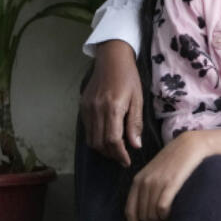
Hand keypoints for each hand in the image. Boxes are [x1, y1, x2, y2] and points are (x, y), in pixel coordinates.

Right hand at [79, 40, 142, 166]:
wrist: (111, 59)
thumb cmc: (129, 78)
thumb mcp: (138, 99)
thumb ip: (135, 123)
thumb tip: (135, 145)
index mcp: (112, 108)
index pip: (113, 140)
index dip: (120, 154)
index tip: (127, 161)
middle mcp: (96, 110)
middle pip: (99, 143)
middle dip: (111, 154)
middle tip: (122, 157)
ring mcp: (86, 108)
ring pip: (91, 139)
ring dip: (102, 148)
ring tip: (115, 150)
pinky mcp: (82, 107)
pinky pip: (87, 129)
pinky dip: (96, 138)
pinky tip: (106, 136)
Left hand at [123, 131, 210, 220]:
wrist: (193, 145)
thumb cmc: (178, 161)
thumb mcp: (157, 172)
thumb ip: (149, 187)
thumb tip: (147, 212)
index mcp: (138, 180)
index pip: (130, 211)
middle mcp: (144, 182)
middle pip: (142, 216)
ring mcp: (156, 182)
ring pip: (152, 215)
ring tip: (171, 220)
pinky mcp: (170, 183)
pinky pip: (162, 209)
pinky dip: (167, 216)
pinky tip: (174, 214)